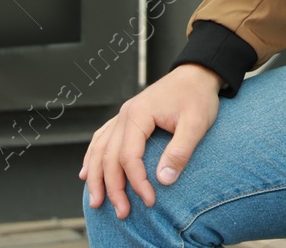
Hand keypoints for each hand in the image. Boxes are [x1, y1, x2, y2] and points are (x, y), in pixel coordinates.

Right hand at [80, 63, 220, 217]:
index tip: (149, 200)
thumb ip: (180, 151)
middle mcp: (125, 114)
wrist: (197, 73)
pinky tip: (87, 172)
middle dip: (113, 188)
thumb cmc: (198, 96)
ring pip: (100, 149)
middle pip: (109, 157)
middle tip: (122, 212)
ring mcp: (123, 115)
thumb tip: (163, 180)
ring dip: (96, 177)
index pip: (129, 156)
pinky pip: (102, 138)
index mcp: (139, 115)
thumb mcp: (196, 123)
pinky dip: (93, 157)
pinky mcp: (126, 118)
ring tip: (96, 201)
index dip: (137, 182)